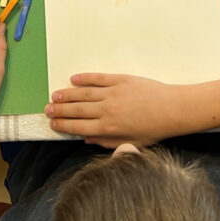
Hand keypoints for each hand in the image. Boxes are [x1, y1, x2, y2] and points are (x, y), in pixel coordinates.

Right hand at [45, 73, 180, 147]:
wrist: (172, 109)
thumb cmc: (154, 129)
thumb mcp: (131, 143)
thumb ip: (107, 142)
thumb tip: (87, 139)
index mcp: (109, 128)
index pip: (79, 127)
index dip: (63, 125)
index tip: (53, 124)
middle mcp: (107, 110)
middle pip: (77, 109)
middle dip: (59, 110)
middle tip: (47, 109)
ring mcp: (113, 93)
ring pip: (84, 93)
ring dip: (67, 94)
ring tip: (55, 95)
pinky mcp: (121, 80)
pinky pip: (98, 78)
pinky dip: (85, 78)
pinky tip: (74, 78)